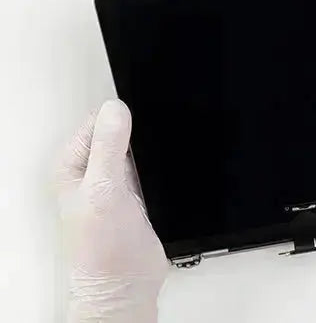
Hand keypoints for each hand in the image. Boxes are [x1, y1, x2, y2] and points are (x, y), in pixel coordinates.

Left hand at [56, 100, 168, 322]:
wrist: (125, 285)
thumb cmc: (102, 250)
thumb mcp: (103, 189)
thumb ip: (109, 146)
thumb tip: (116, 109)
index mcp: (73, 165)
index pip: (98, 120)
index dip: (120, 117)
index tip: (137, 122)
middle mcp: (93, 171)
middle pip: (121, 132)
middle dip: (138, 134)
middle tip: (146, 148)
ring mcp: (116, 182)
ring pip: (139, 149)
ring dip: (151, 153)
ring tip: (152, 166)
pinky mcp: (139, 194)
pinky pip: (153, 167)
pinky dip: (161, 168)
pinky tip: (163, 175)